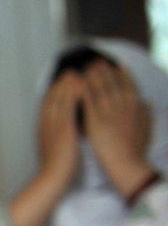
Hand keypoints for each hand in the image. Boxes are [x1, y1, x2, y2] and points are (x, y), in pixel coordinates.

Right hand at [38, 70, 83, 184]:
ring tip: (75, 73)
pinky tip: (79, 85)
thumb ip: (58, 138)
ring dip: (66, 84)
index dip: (55, 92)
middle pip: (52, 98)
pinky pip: (68, 107)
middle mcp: (46, 124)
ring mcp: (53, 126)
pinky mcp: (63, 129)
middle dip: (60, 84)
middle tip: (68, 71)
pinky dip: (72, 94)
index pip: (48, 105)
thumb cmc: (56, 169)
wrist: (52, 178)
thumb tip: (65, 133)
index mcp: (43, 129)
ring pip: (59, 99)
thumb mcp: (54, 150)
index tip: (62, 82)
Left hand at [82, 60, 154, 197]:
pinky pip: (88, 100)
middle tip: (96, 61)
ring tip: (85, 67)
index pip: (130, 85)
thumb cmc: (136, 150)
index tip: (116, 64)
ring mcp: (110, 112)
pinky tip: (77, 83)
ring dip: (92, 76)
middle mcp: (124, 106)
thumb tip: (147, 101)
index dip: (122, 73)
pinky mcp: (96, 120)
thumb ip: (147, 113)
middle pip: (113, 83)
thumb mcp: (147, 129)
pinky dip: (83, 89)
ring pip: (100, 88)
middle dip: (105, 70)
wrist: (126, 165)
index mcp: (136, 107)